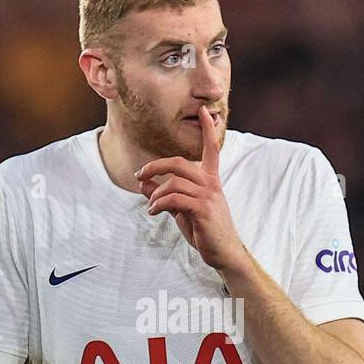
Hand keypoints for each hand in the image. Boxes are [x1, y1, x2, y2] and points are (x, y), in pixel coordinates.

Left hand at [136, 106, 246, 271]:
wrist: (224, 253)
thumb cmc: (205, 231)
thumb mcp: (182, 211)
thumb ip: (165, 195)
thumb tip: (143, 184)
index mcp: (210, 180)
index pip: (212, 149)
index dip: (208, 129)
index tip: (205, 110)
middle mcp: (211, 184)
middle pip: (180, 162)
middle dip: (155, 166)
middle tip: (139, 175)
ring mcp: (208, 196)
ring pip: (173, 182)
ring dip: (156, 194)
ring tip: (151, 206)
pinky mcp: (203, 210)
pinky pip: (174, 198)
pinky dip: (159, 203)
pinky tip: (154, 211)